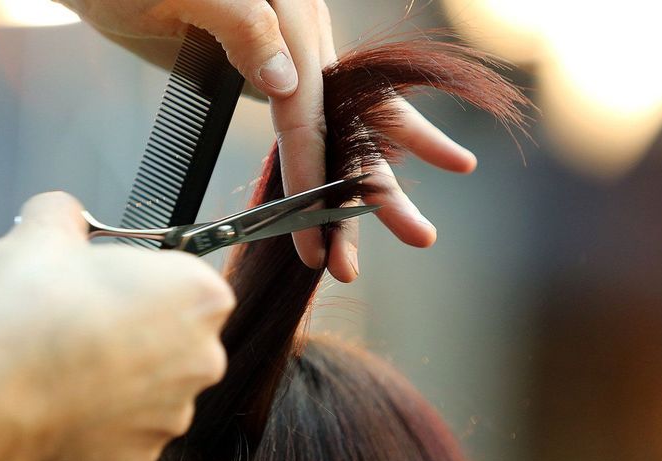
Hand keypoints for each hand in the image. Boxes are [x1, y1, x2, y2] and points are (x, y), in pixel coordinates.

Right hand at [0, 192, 232, 460]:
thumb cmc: (25, 313)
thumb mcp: (41, 233)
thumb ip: (64, 213)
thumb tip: (60, 211)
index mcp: (199, 295)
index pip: (187, 279)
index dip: (144, 278)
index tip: (112, 282)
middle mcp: (202, 357)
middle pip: (176, 335)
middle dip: (138, 329)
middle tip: (86, 321)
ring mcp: (174, 412)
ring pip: (152, 386)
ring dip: (121, 376)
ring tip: (67, 362)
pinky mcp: (141, 455)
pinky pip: (126, 429)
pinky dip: (100, 417)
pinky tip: (64, 398)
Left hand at [60, 0, 477, 281]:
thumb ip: (242, 24)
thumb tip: (288, 83)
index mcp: (289, 12)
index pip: (309, 109)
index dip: (315, 177)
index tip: (315, 237)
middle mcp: (302, 32)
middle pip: (352, 121)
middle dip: (380, 187)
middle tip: (420, 236)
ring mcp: (292, 50)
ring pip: (342, 127)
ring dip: (367, 186)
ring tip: (410, 230)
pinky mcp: (273, 64)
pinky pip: (314, 120)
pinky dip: (335, 162)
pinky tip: (357, 193)